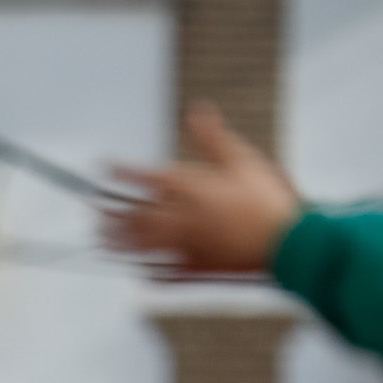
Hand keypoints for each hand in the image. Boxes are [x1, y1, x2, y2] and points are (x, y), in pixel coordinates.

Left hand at [102, 102, 305, 276]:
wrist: (289, 244)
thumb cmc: (267, 200)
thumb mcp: (242, 160)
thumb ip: (213, 138)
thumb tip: (197, 110)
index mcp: (190, 189)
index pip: (145, 177)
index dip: (121, 171)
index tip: (104, 166)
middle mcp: (181, 218)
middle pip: (134, 216)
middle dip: (110, 212)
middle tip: (93, 210)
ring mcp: (187, 247)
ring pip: (143, 245)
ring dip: (119, 242)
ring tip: (101, 240)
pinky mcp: (197, 270)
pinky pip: (164, 272)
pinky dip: (148, 271)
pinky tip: (138, 271)